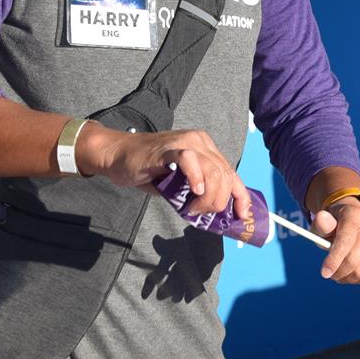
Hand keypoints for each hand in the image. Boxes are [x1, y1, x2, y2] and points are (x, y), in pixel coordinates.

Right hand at [80, 124, 252, 227]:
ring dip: (208, 197)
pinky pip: (189, 160)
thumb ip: (196, 191)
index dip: (240, 196)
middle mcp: (200, 142)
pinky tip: (193, 191)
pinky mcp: (168, 148)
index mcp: (206, 149)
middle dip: (219, 201)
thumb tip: (213, 213)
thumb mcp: (178, 183)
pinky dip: (196, 177)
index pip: (231, 173)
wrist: (118, 155)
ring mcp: (185, 142)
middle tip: (200, 213)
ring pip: (213, 170)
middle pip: (224, 175)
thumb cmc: (148, 170)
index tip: (241, 216)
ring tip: (193, 208)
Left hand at [311, 199, 359, 283]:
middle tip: (330, 275)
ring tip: (339, 274)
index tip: (324, 273)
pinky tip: (351, 273)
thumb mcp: (324, 222)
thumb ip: (320, 224)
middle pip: (355, 258)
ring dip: (347, 278)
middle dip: (339, 272)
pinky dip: (358, 279)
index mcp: (354, 216)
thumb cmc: (335, 224)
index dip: (334, 259)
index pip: (346, 240)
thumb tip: (321, 219)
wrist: (356, 217)